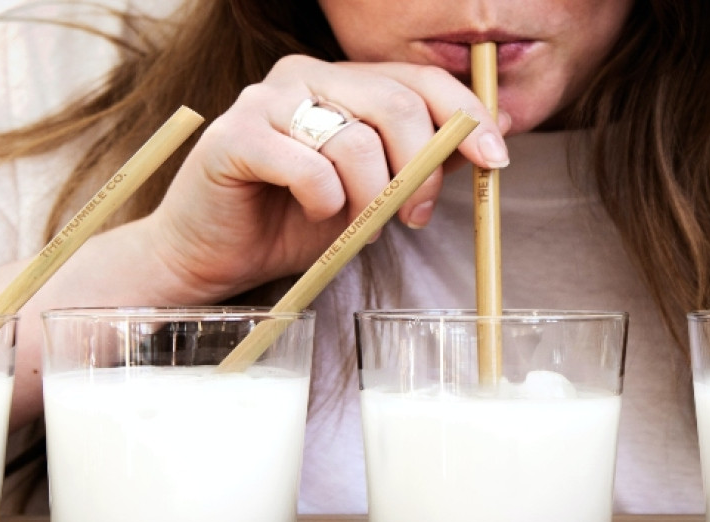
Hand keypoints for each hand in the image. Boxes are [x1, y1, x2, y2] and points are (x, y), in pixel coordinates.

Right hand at [144, 54, 510, 301]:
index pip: (419, 80)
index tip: (495, 159)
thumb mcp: (371, 193)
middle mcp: (305, 78)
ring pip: (355, 140)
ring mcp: (265, 100)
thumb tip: (483, 144)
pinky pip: (309, 167)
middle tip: (415, 215)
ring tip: (353, 222)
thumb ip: (415, 163)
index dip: (466, 116)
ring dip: (369, 197)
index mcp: (343, 83)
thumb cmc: (292, 222)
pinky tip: (312, 214)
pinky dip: (323, 202)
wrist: (214, 254)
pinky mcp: (234, 136)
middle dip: (421, 168)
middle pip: (395, 104)